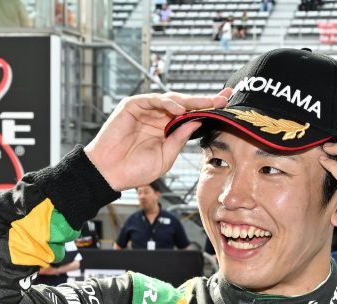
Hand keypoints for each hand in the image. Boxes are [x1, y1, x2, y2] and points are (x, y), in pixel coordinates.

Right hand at [84, 89, 230, 191]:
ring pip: (171, 99)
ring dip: (189, 101)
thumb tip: (198, 122)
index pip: (190, 116)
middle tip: (223, 97)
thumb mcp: (165, 157)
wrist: (110, 173)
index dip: (207, 110)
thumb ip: (180, 139)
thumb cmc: (134, 169)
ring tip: (204, 104)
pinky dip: (167, 103)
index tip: (226, 105)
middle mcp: (157, 117)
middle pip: (184, 104)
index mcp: (166, 130)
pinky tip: (179, 109)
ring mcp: (145, 110)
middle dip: (204, 100)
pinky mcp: (132, 106)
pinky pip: (153, 99)